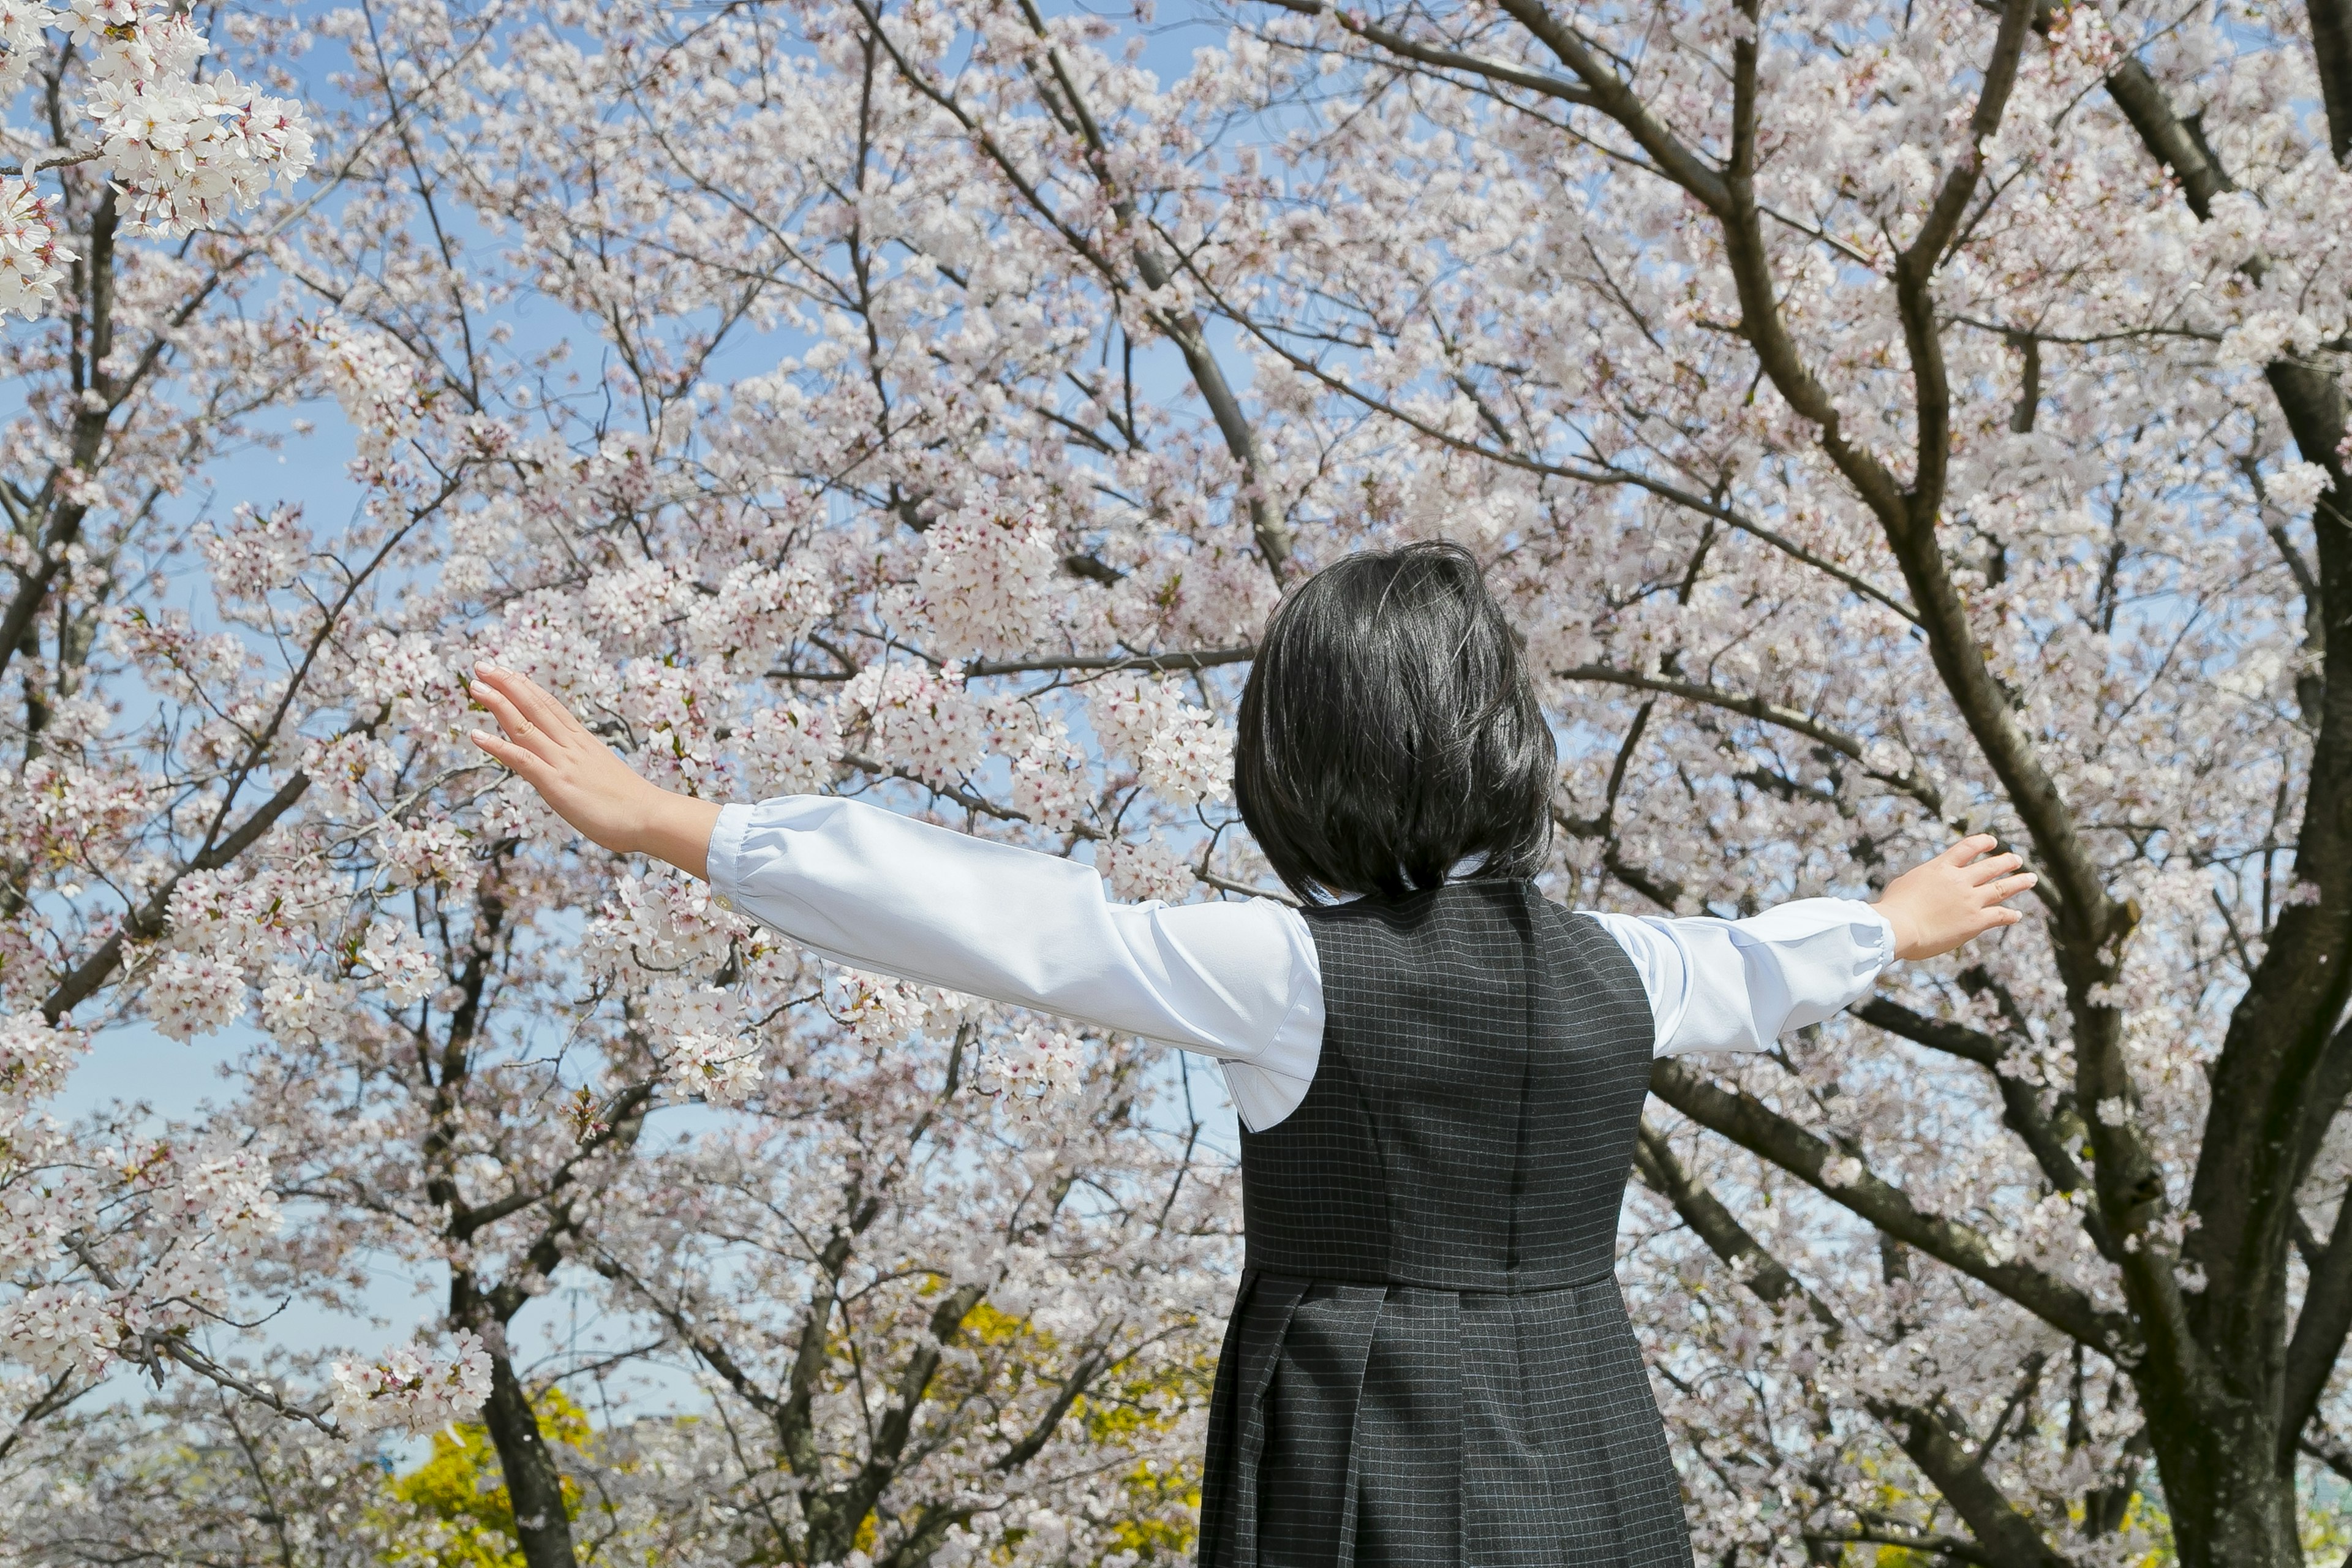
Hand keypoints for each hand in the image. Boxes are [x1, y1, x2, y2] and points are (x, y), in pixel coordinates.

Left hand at [466, 664, 722, 877]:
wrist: (652, 817)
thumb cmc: (633, 804)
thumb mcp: (604, 775)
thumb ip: (586, 767)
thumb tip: (577, 770)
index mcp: (583, 742)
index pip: (550, 706)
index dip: (526, 688)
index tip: (508, 672)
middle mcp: (571, 746)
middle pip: (535, 706)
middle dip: (507, 684)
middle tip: (482, 666)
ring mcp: (562, 763)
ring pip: (525, 725)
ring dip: (498, 704)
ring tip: (475, 686)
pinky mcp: (556, 784)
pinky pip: (522, 760)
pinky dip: (497, 746)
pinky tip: (476, 735)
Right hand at [1873, 834, 2036, 961]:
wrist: (1898, 927)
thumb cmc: (1893, 907)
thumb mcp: (1904, 883)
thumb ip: (1921, 880)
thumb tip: (1924, 882)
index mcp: (1940, 868)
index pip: (1966, 848)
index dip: (1982, 842)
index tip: (1992, 841)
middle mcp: (1959, 880)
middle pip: (1990, 866)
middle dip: (2006, 861)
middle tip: (2018, 859)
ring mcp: (1970, 900)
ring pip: (2001, 888)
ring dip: (2018, 882)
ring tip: (2030, 878)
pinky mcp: (1975, 921)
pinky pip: (1999, 916)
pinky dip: (2010, 915)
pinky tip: (2017, 915)